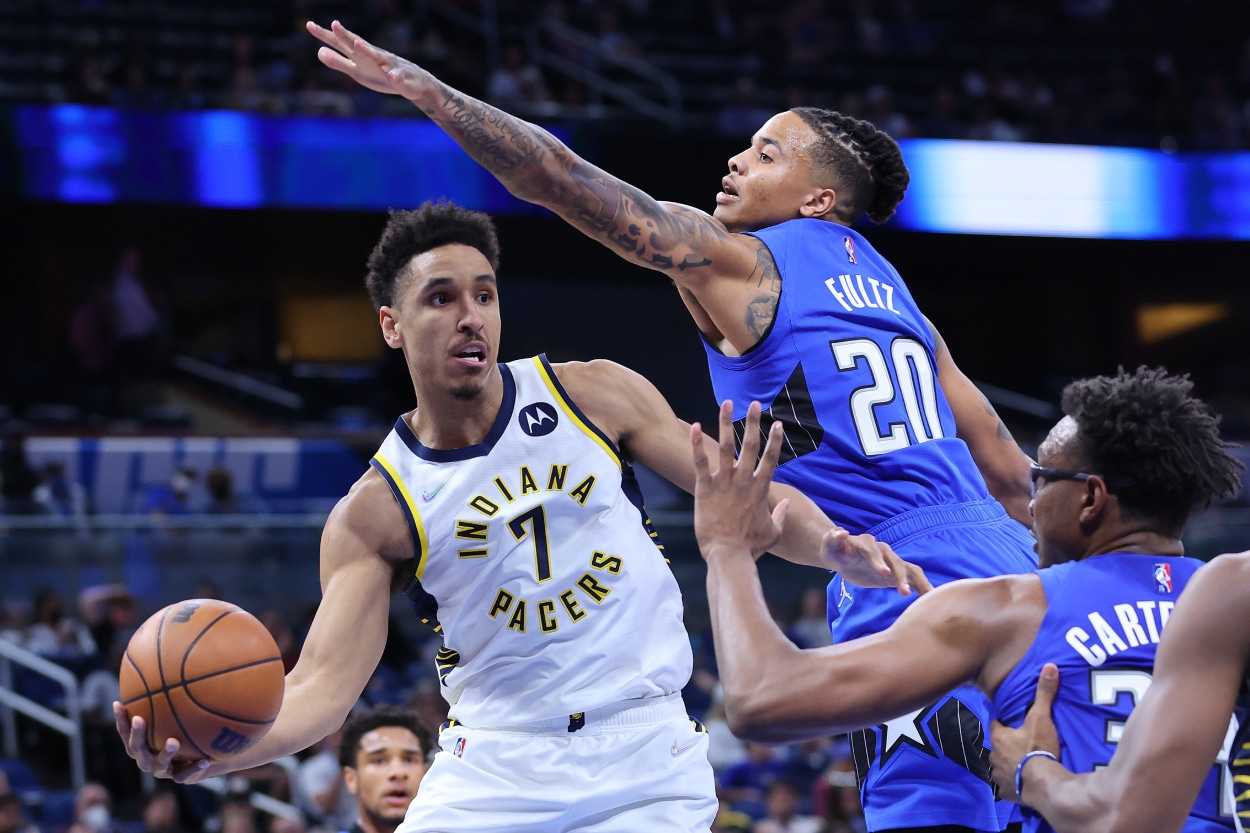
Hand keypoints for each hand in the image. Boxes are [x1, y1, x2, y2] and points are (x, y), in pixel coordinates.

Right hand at [112, 702, 214, 783]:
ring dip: (165, 753)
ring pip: (160, 765)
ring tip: (173, 741)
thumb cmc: (180, 731)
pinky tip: (205, 760)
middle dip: (137, 734)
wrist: (199, 757)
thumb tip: (162, 661)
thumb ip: (166, 696)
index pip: (125, 732)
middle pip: (136, 749)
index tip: (119, 703)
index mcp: (140, 745)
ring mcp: (163, 770)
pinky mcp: (180, 777)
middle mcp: (147, 759)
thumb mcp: (172, 714)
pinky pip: (186, 776)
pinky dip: (194, 769)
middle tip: (139, 719)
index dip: (120, 720)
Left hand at [307, 20, 433, 98]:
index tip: (309, 25)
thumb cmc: (382, 75)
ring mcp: (389, 66)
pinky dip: (396, 76)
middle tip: (335, 25)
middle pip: (357, 44)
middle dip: (347, 36)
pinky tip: (392, 76)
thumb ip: (339, 62)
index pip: (340, 43)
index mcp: (360, 56)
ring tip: (358, 45)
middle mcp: (373, 56)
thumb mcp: (356, 71)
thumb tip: (319, 52)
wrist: (414, 83)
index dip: (325, 35)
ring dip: (368, 51)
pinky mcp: (402, 78)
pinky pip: (399, 77)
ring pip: (378, 57)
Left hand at [691, 401, 787, 560]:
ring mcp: (724, 483)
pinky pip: (700, 462)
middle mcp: (744, 481)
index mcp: (760, 490)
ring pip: (726, 446)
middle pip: (750, 445)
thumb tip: (788, 502)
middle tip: (755, 403)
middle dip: (753, 422)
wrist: (728, 555)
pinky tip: (693, 426)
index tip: (778, 423)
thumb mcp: (774, 533)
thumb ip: (782, 515)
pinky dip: (696, 443)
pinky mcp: (705, 488)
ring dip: (725, 423)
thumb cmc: (751, 547)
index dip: (775, 440)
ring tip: (726, 404)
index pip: (771, 459)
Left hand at [819, 529, 932, 595]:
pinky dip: (922, 587)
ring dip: (918, 582)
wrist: (843, 557)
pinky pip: (912, 579)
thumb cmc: (835, 551)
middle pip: (896, 562)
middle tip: (904, 592)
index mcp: (867, 543)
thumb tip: (842, 531)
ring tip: (928, 596)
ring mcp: (891, 562)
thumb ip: (833, 538)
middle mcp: (883, 551)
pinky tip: (931, 598)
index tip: (883, 573)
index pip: (874, 551)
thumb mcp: (829, 545)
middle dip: (900, 576)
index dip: (879, 561)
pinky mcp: (895, 574)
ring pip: (910, 570)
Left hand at [988, 663, 1060, 801]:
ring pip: (1000, 767)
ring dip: (1009, 765)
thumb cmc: (1037, 748)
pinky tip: (1022, 783)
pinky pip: (1006, 787)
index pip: (996, 724)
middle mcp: (993, 756)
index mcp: (998, 737)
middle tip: (1023, 744)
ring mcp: (998, 776)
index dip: (1004, 722)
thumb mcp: (1041, 718)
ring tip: (1023, 765)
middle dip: (1008, 745)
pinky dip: (1012, 785)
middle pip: (998, 746)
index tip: (1012, 722)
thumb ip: (1044, 693)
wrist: (1042, 784)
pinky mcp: (1006, 793)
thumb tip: (1049, 666)